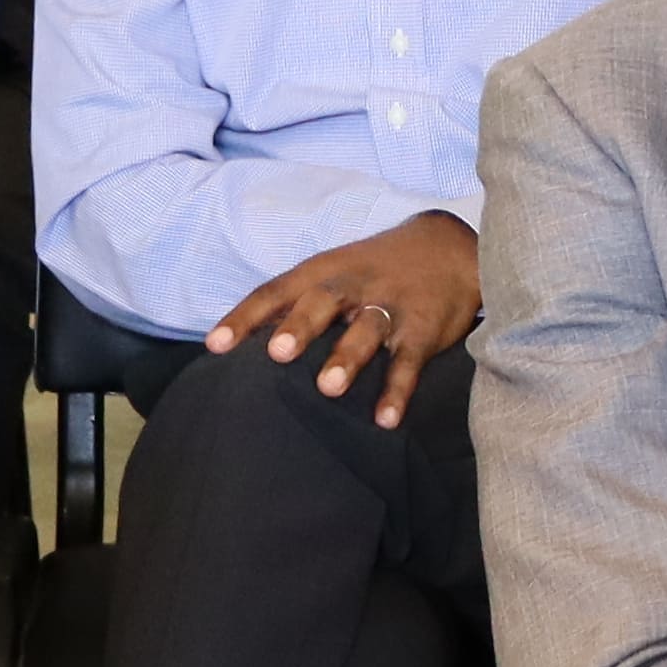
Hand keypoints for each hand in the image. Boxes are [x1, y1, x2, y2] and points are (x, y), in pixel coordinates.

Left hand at [209, 210, 482, 422]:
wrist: (450, 246)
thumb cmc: (374, 270)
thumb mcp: (333, 273)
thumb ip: (292, 305)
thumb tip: (239, 346)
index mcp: (322, 272)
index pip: (276, 291)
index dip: (246, 317)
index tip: (216, 346)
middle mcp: (353, 286)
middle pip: (322, 302)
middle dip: (300, 327)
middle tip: (277, 353)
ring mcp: (390, 306)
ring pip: (366, 329)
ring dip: (348, 357)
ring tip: (329, 388)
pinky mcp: (423, 329)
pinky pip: (409, 361)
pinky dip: (398, 390)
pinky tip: (385, 419)